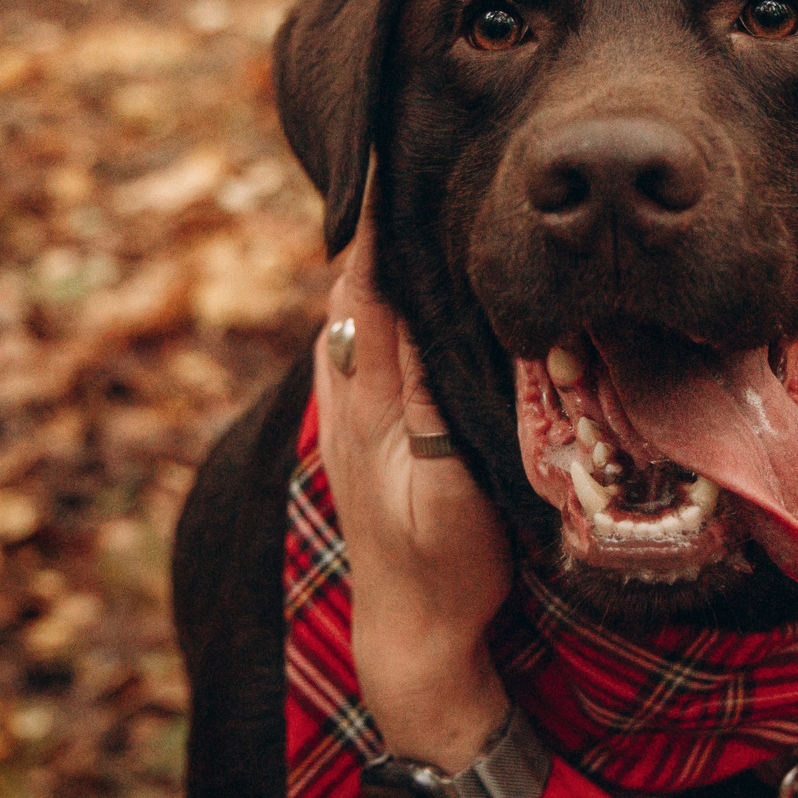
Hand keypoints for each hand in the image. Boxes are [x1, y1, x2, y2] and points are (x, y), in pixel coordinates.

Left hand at [314, 202, 512, 770]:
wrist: (415, 637)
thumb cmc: (447, 569)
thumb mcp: (449, 489)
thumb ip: (430, 409)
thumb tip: (424, 320)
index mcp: (368, 406)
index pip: (367, 293)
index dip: (375, 229)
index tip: (385, 162)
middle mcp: (348, 401)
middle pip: (352, 292)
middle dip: (371, 228)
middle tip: (395, 160)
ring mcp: (350, 418)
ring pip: (354, 319)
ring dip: (371, 264)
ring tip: (398, 205)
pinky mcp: (363, 434)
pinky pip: (364, 349)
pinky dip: (377, 307)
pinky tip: (400, 292)